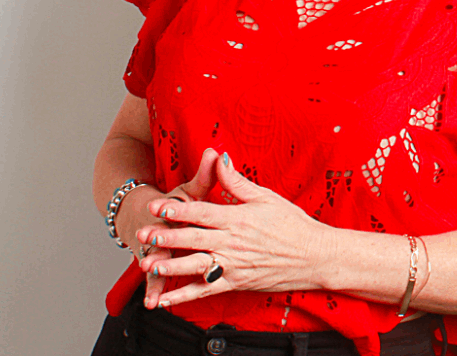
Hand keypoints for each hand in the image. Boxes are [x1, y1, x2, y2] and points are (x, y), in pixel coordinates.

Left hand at [138, 150, 332, 307]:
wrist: (314, 254)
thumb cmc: (292, 223)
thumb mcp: (266, 197)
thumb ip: (237, 181)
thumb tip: (220, 158)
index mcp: (238, 218)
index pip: (201, 212)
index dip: (177, 209)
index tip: (156, 206)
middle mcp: (233, 242)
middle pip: (193, 239)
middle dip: (165, 237)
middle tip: (142, 234)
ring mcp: (233, 264)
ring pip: (195, 266)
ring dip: (170, 266)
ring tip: (148, 264)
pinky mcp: (236, 282)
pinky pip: (206, 291)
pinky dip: (185, 296)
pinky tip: (166, 299)